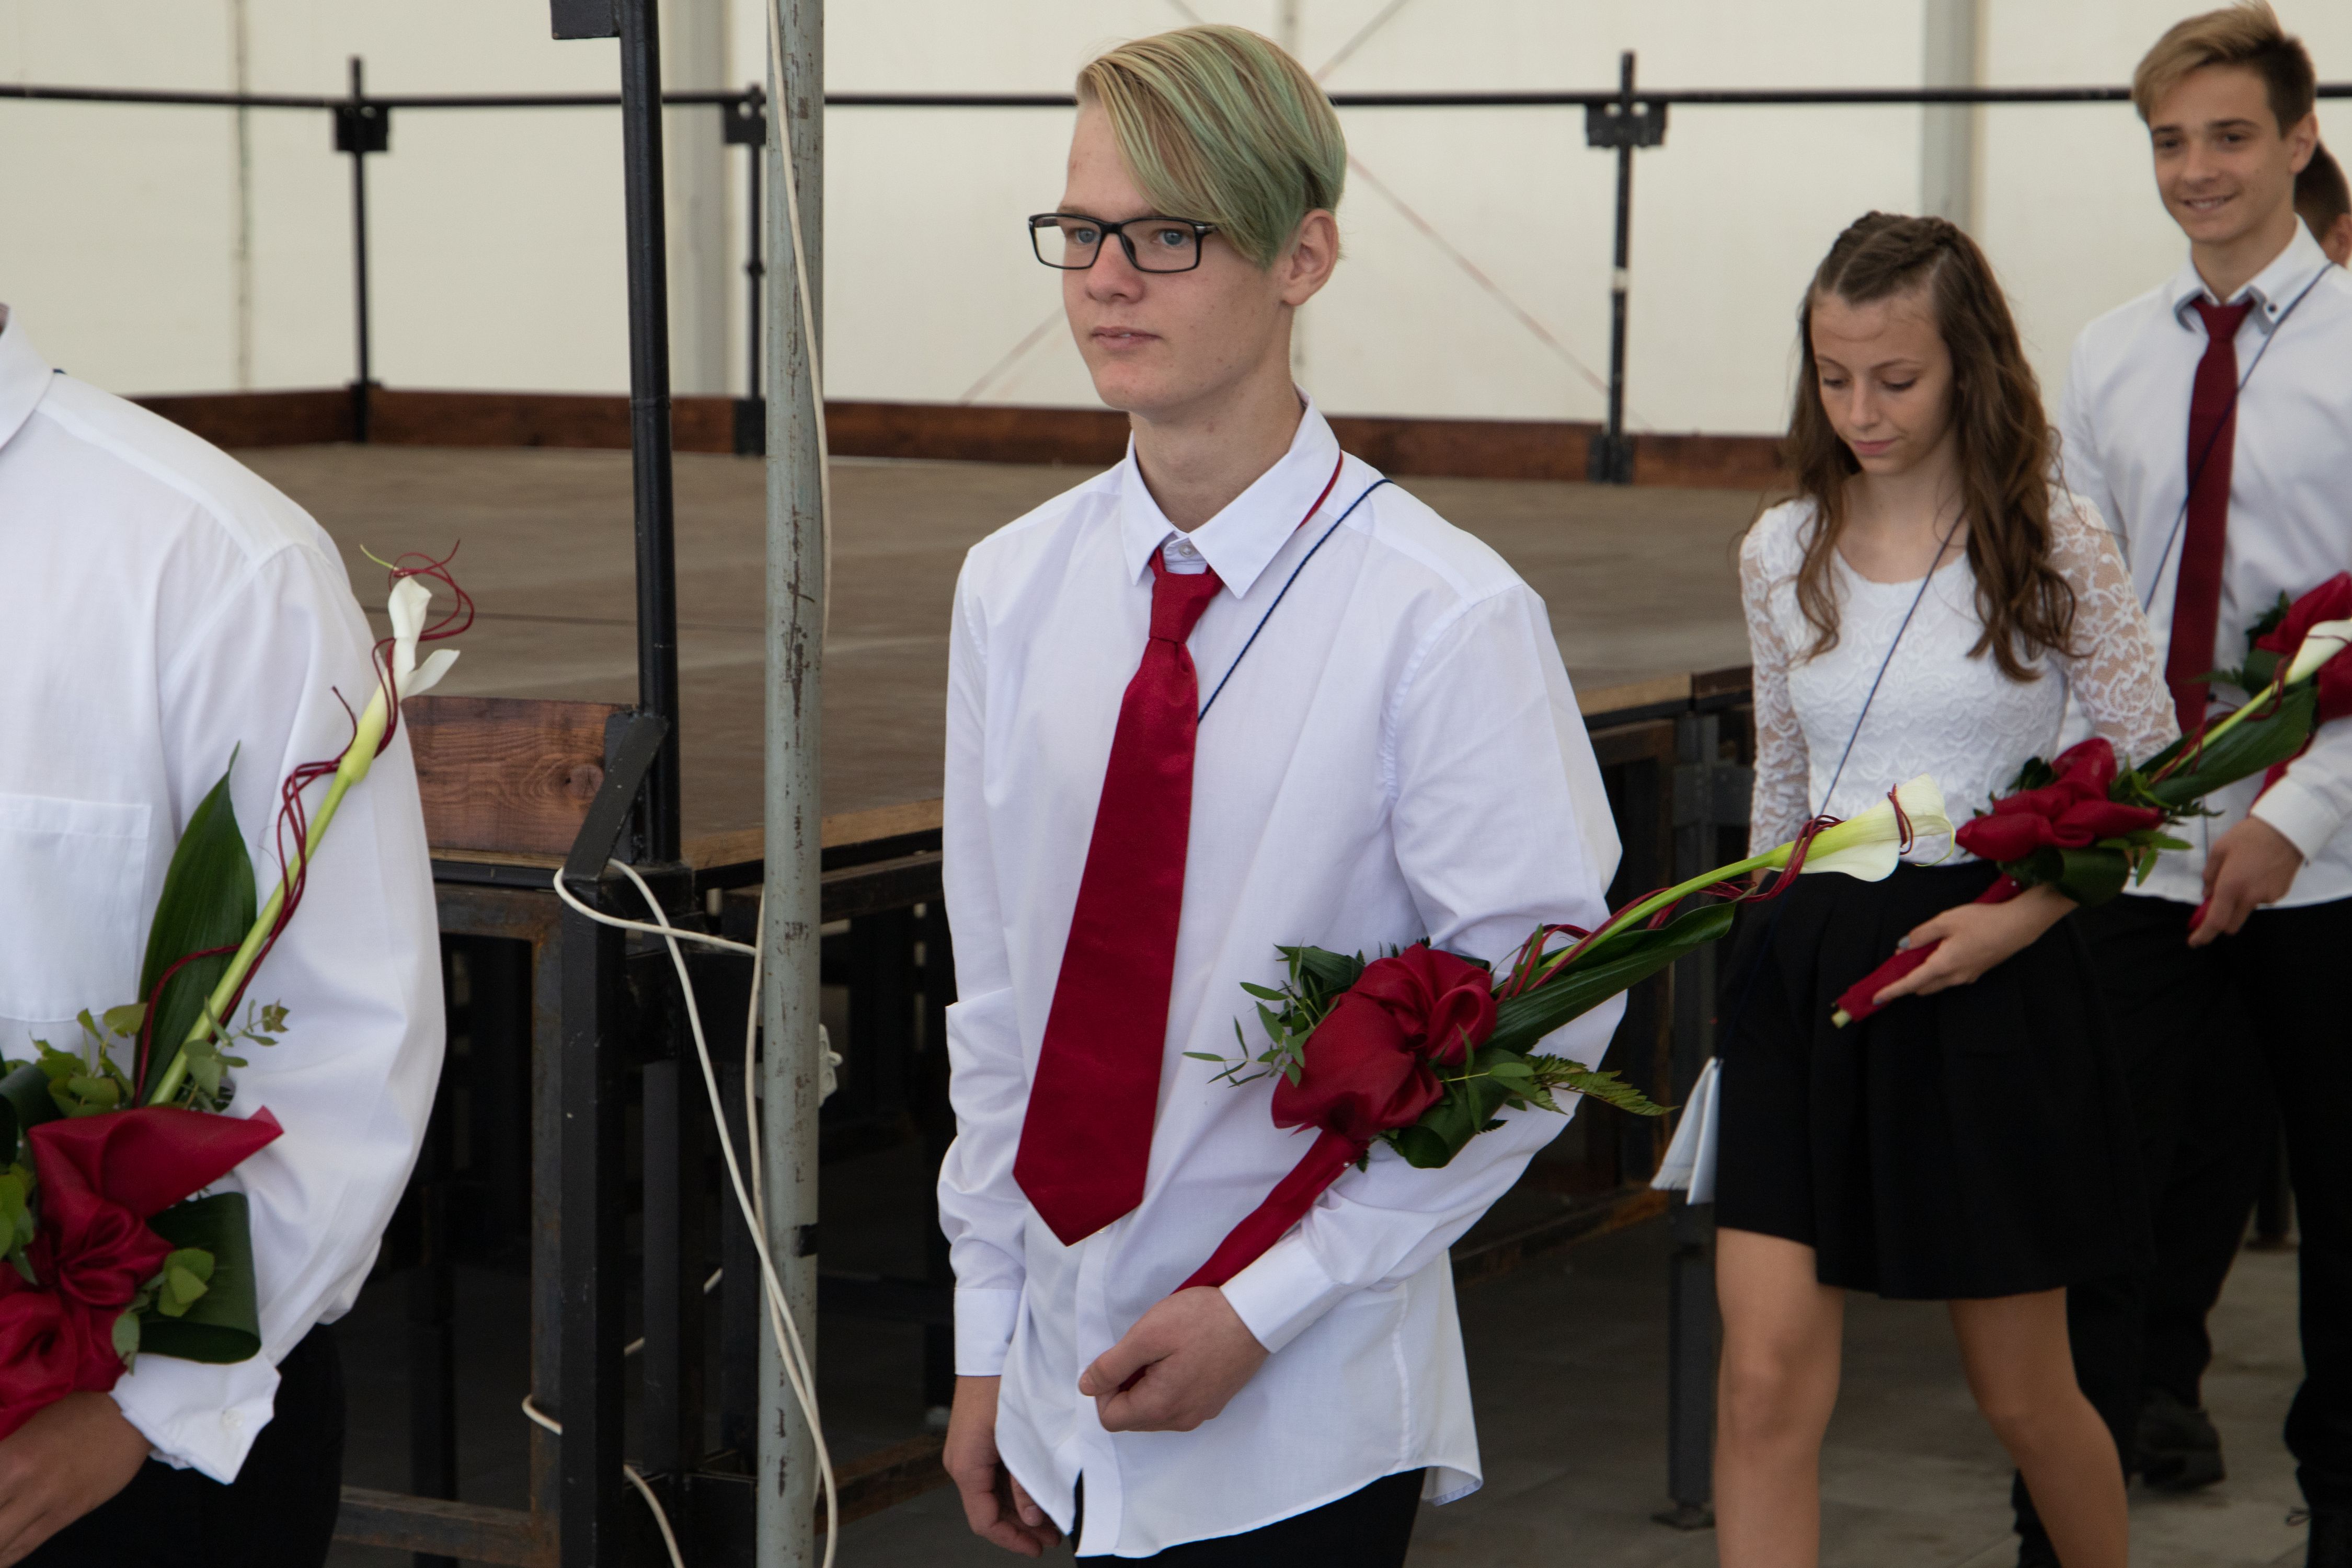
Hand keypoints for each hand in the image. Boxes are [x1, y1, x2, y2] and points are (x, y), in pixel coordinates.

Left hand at [0, 1393, 150, 1563]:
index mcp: (9, 1457)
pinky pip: (24, 1547)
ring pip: (0, 1543)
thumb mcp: (27, 1423)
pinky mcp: (65, 1516)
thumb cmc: (77, 1409)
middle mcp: (21, 1484)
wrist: (132, 1415)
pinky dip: (5, 1556)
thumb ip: (3, 1452)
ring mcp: (45, 1504)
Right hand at [943, 1375, 1059, 1555]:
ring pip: (992, 1495)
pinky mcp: (978, 1442)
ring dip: (1020, 1509)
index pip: (984, 1521)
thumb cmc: (1001, 1385)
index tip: (1037, 1547)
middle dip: (1021, 1527)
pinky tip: (1037, 1491)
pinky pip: (993, 1477)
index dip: (1011, 1540)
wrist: (991, 1349)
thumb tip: (1034, 1518)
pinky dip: (1014, 1489)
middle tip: (1052, 1534)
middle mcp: (962, 1463)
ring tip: (1051, 1516)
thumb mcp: (1019, 1438)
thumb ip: (1025, 1481)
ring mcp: (969, 1453)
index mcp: (966, 1466)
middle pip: (989, 1511)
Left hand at [1078, 1286, 1267, 1433]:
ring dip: (1145, 1386)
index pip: (1110, 1419)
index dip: (1103, 1388)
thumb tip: (1086, 1387)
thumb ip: (1112, 1365)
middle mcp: (1180, 1420)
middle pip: (1132, 1418)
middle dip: (1124, 1388)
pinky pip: (1176, 1405)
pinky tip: (1179, 1357)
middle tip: (1140, 1351)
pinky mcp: (1214, 1402)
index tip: (1118, 1358)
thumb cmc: (1200, 1320)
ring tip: (1160, 1352)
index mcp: (1161, 1408)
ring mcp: (1200, 1413)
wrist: (1255, 1315)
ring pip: (1154, 1413)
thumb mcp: (1147, 1335)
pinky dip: (1167, 1386)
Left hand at [1870, 884, 2072, 1004]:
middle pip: (1922, 986)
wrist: (2019, 926)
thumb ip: (1922, 934)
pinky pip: (1949, 977)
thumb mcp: (1947, 920)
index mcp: (1943, 965)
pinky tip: (1937, 953)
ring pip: (1936, 983)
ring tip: (1914, 957)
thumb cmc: (1982, 921)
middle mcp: (1955, 977)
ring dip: (1922, 976)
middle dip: (1906, 982)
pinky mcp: (1976, 972)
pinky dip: (1937, 971)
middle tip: (1894, 968)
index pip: (1911, 983)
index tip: (1876, 997)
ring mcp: (1967, 976)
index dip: (1892, 990)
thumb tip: (1903, 946)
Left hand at [2189, 816, 2302, 946]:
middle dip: (2220, 921)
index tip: (2194, 942)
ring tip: (2241, 875)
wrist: (2286, 830)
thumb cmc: (2248, 836)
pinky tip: (2257, 874)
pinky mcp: (2280, 894)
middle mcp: (2250, 897)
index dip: (2203, 935)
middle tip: (2213, 904)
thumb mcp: (2219, 850)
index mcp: (2231, 886)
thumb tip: (2207, 896)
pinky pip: (2260, 901)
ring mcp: (2267, 897)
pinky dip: (2253, 895)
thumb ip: (2209, 875)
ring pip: (2245, 912)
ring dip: (2237, 904)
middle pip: (2231, 924)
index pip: (2216, 921)